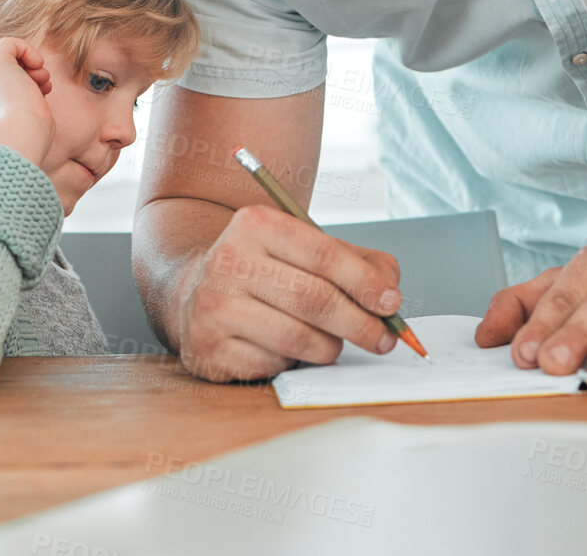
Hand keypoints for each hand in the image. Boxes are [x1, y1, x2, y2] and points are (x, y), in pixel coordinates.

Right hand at [0, 37, 55, 167]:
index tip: (41, 99)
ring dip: (31, 66)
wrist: (18, 137)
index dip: (27, 90)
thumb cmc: (29, 138)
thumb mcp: (30, 127)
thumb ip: (30, 111)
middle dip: (29, 77)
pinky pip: (9, 43)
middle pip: (6, 75)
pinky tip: (37, 64)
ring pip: (7, 60)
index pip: (6, 93)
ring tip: (43, 81)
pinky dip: (26, 49)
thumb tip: (37, 99)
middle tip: (44, 88)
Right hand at [174, 206, 404, 382]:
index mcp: (256, 224)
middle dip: (359, 324)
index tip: (392, 304)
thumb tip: (389, 296)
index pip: (324, 256)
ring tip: (331, 343)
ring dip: (328, 347)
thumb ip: (358, 262)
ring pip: (297, 338)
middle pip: (314, 299)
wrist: (194, 292)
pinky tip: (286, 349)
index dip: (365, 283)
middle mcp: (228, 260)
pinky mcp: (207, 347)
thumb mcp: (307, 250)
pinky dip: (292, 362)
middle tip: (384, 339)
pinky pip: (272, 364)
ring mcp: (213, 306)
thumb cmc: (266, 271)